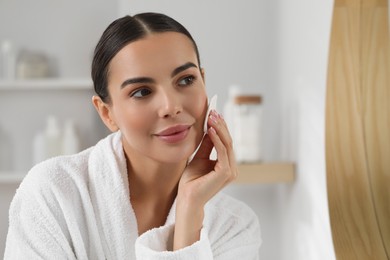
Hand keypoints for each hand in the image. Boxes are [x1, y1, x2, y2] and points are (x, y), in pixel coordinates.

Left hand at [173, 110, 237, 249]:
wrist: (187, 198)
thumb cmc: (191, 181)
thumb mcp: (199, 157)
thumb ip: (207, 145)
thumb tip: (210, 128)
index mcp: (227, 165)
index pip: (226, 142)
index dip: (220, 127)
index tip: (213, 113)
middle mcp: (232, 168)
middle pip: (228, 141)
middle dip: (221, 125)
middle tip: (213, 110)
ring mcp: (231, 171)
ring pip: (227, 144)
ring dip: (219, 129)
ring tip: (211, 116)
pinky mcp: (226, 173)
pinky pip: (222, 151)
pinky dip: (217, 139)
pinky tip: (210, 130)